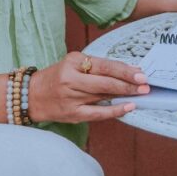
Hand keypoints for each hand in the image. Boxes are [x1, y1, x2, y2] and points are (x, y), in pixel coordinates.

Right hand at [27, 53, 148, 123]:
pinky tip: (128, 108)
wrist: (31, 95)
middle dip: (129, 84)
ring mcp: (71, 97)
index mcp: (73, 62)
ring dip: (125, 95)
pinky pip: (98, 113)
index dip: (125, 70)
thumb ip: (97, 68)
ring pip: (103, 96)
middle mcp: (71, 79)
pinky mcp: (72, 113)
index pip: (104, 65)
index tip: (141, 73)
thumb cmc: (57, 77)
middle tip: (145, 85)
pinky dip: (114, 111)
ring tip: (140, 94)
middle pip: (106, 81)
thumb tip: (127, 71)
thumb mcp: (73, 65)